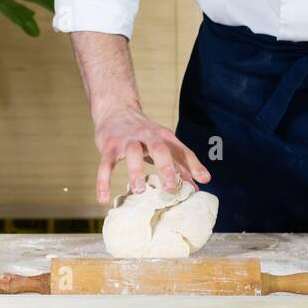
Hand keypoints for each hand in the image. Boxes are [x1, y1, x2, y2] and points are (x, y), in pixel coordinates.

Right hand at [93, 104, 210, 203]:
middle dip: (166, 167)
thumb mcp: (164, 145)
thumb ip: (180, 166)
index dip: (194, 164)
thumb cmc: (144, 134)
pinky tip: (103, 198)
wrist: (116, 109)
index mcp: (164, 137)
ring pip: (132, 153)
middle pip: (159, 148)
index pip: (182, 150)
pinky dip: (103, 180)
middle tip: (171, 188)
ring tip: (139, 190)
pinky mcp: (109, 146)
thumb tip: (197, 188)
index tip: (204, 180)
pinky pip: (105, 164)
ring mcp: (127, 141)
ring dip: (136, 171)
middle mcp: (148, 136)